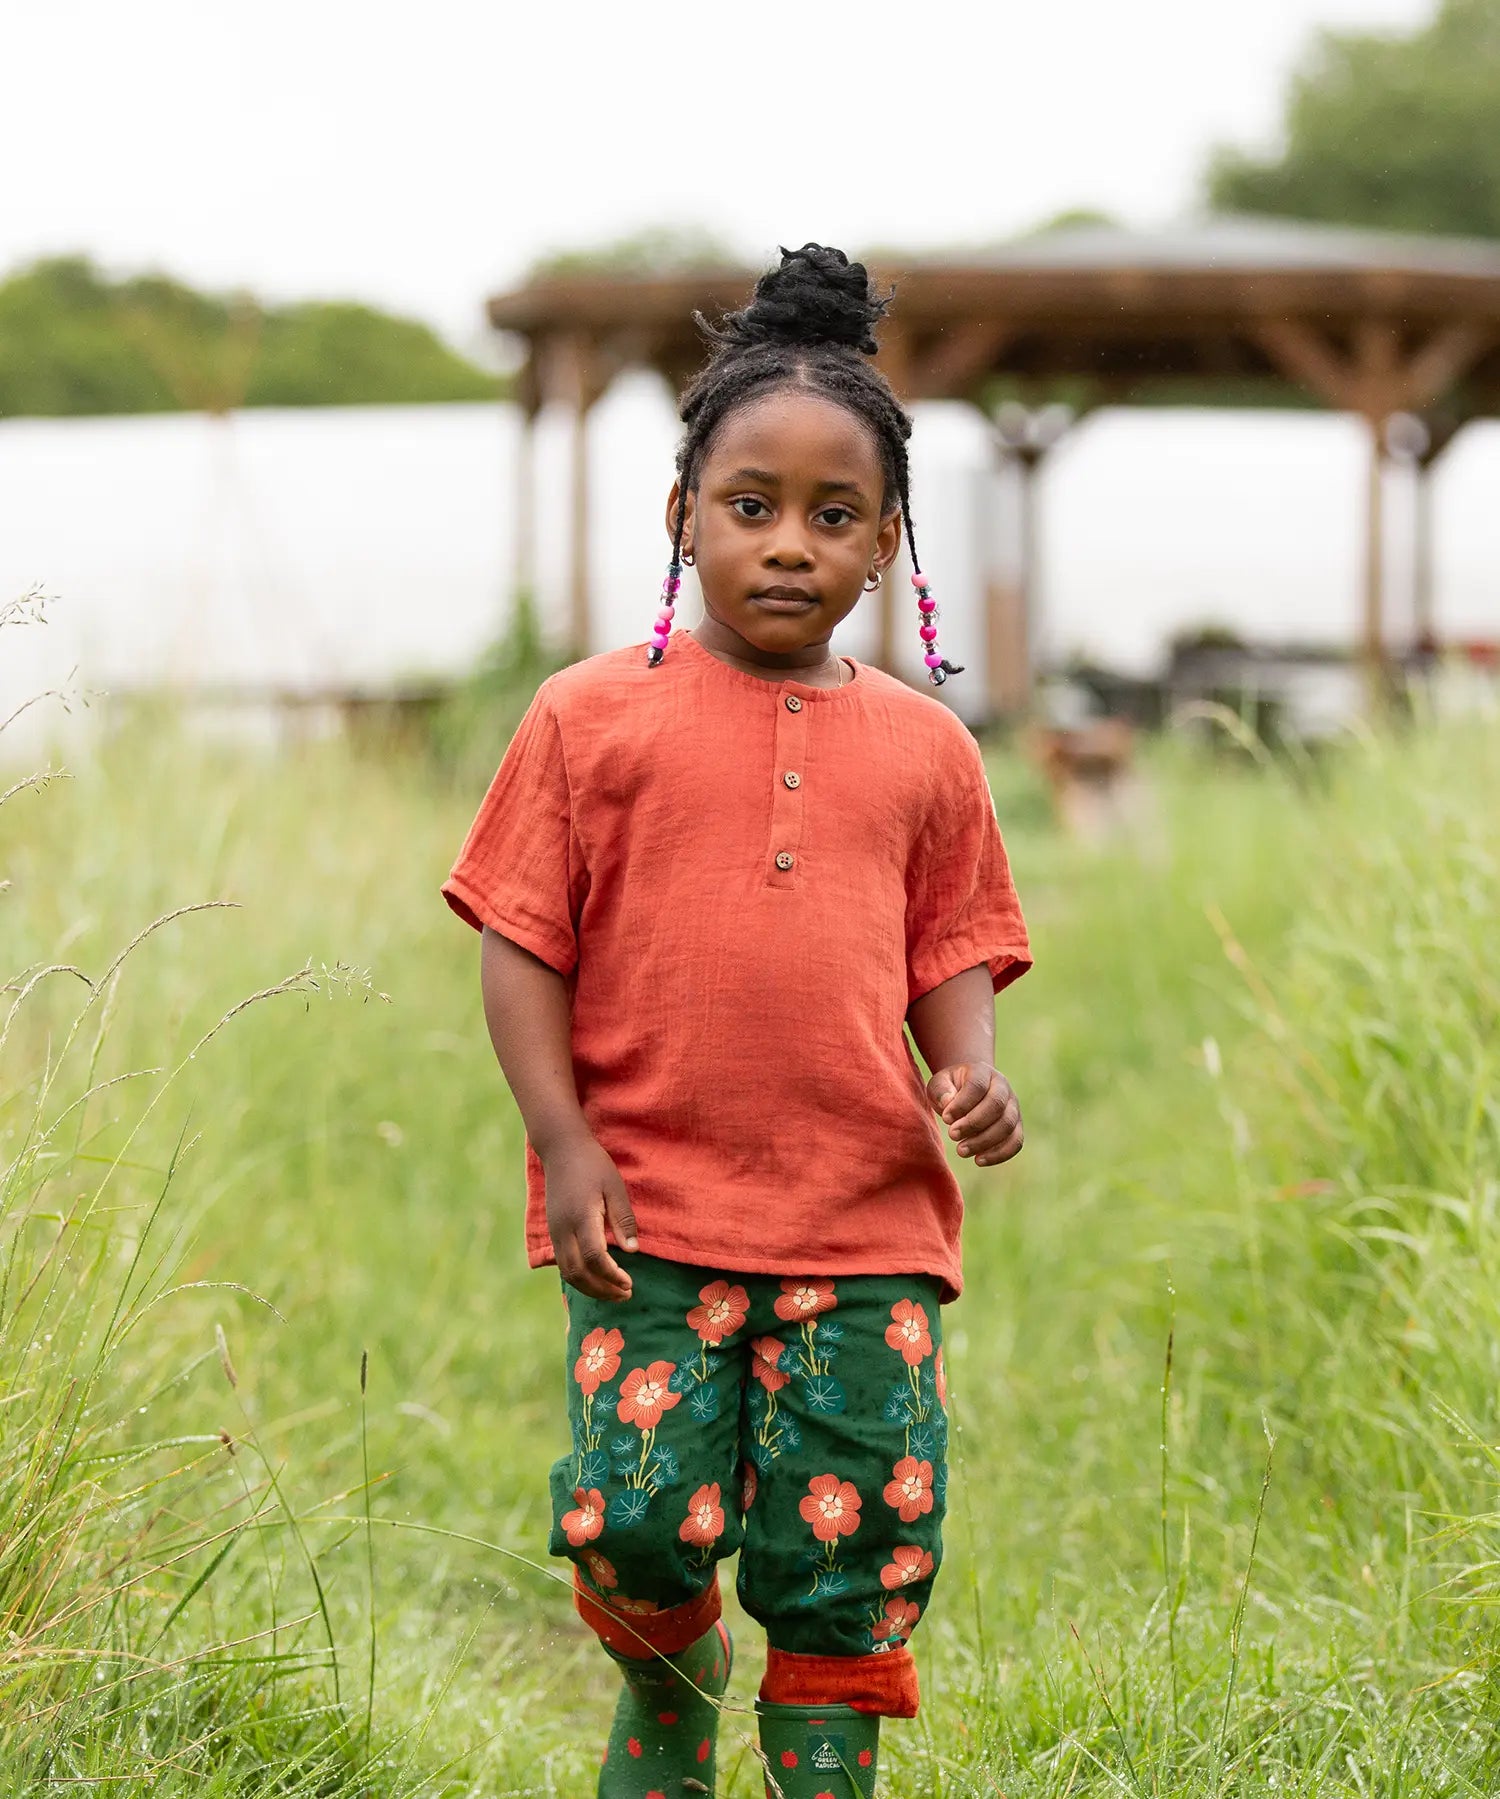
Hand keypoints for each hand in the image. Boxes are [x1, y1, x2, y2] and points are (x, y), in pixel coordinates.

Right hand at [539, 1131, 637, 1300]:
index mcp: (581, 1217)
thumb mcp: (614, 1187)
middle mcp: (563, 1229)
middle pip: (578, 1273)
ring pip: (567, 1272)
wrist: (561, 1149)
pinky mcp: (553, 1231)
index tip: (629, 1283)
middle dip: (601, 1290)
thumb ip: (623, 1219)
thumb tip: (632, 1251)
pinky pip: (563, 1263)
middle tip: (625, 1295)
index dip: (611, 1276)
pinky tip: (597, 1278)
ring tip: (613, 1293)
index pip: (594, 1258)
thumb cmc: (593, 1165)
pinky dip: (579, 1278)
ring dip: (590, 1288)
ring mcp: (555, 1232)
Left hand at [926, 1063, 1022, 1167]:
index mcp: (982, 1071)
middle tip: (952, 1135)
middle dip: (973, 1124)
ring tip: (961, 1151)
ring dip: (984, 1141)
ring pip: (1007, 1125)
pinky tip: (979, 1160)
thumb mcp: (939, 1084)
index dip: (962, 1104)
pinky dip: (999, 1154)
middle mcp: (1003, 1087)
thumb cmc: (950, 1089)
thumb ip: (941, 1091)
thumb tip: (948, 1103)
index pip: (977, 1086)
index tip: (946, 1118)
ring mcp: (1013, 1106)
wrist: (967, 1092)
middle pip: (996, 1105)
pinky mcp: (1016, 1126)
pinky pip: (1016, 1142)